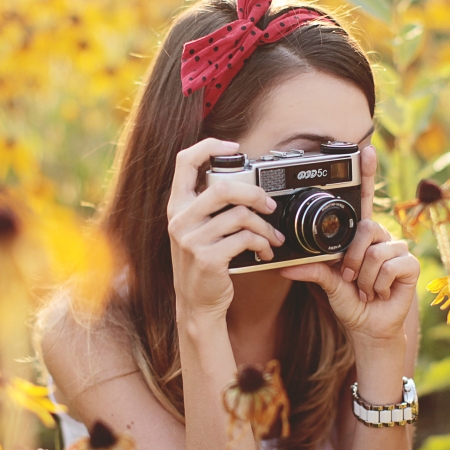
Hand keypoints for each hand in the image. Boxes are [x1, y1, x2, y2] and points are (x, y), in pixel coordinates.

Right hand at [167, 138, 285, 318]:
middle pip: (222, 187)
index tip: (234, 147)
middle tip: (269, 205)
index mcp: (177, 206)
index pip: (184, 161)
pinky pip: (244, 239)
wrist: (196, 303)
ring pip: (240, 216)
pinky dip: (262, 244)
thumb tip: (243, 182)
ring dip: (265, 227)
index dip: (209, 146)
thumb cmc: (202, 263)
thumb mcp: (195, 230)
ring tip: (272, 237)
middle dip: (254, 193)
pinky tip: (265, 252)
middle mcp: (180, 219)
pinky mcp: (207, 258)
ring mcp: (191, 239)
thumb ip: (208, 206)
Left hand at [279, 145, 418, 343]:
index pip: (364, 199)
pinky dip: (378, 284)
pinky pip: (389, 266)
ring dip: (363, 277)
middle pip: (366, 229)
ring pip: (374, 252)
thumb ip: (311, 270)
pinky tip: (380, 292)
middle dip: (351, 260)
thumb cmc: (350, 301)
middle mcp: (380, 237)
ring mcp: (398, 249)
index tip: (365, 150)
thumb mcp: (326, 283)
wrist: (367, 327)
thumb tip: (284, 267)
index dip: (367, 174)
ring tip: (366, 288)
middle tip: (349, 278)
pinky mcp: (410, 264)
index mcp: (361, 235)